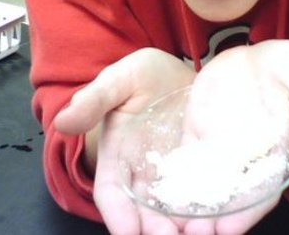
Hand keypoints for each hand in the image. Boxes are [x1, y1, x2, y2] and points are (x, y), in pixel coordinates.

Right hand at [54, 48, 195, 233]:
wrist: (184, 71)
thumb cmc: (146, 74)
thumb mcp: (120, 79)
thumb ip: (95, 99)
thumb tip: (64, 120)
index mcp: (117, 156)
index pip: (111, 194)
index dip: (118, 216)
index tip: (129, 233)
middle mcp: (143, 173)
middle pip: (145, 214)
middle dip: (157, 231)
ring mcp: (172, 175)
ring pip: (174, 212)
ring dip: (186, 228)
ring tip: (204, 233)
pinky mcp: (199, 170)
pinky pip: (203, 196)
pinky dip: (210, 212)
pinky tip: (224, 219)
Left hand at [173, 40, 288, 233]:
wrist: (255, 55)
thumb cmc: (285, 68)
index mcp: (275, 152)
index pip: (263, 190)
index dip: (247, 212)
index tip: (227, 231)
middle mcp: (245, 157)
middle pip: (229, 196)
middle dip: (212, 218)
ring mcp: (218, 147)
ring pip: (202, 185)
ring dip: (188, 208)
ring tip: (168, 228)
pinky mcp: (197, 134)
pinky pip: (183, 161)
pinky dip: (171, 181)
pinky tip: (155, 196)